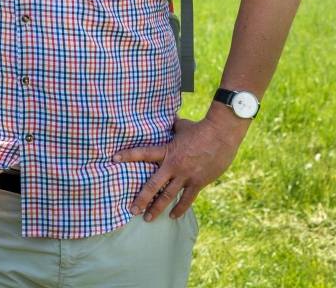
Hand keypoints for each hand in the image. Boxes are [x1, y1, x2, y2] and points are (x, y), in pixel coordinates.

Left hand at [114, 112, 247, 220]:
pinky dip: (180, 209)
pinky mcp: (199, 182)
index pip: (143, 153)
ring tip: (148, 218)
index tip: (114, 159)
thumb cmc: (201, 128)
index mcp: (167, 150)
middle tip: (131, 209)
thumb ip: (171, 126)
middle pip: (153, 185)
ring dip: (157, 208)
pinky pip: (188, 199)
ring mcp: (186, 176)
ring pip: (169, 196)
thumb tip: (167, 117)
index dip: (128, 155)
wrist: (222, 135)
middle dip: (141, 198)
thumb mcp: (182, 126)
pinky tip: (173, 216)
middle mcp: (174, 166)